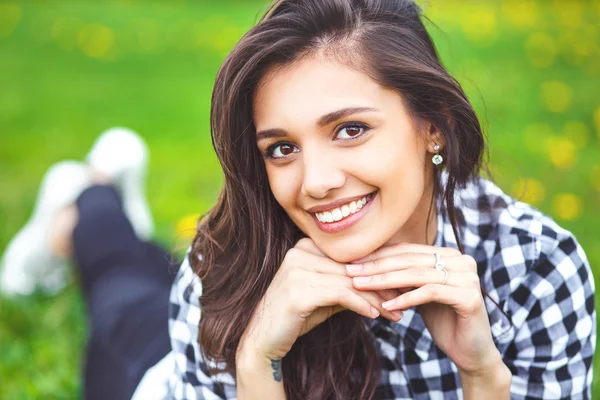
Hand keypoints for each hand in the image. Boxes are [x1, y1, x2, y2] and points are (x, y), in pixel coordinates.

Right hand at [237, 238, 401, 361]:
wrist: (263, 338)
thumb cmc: (295, 317)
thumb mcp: (325, 297)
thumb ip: (347, 285)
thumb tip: (382, 285)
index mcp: (305, 247)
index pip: (349, 257)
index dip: (377, 271)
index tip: (400, 284)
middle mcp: (299, 252)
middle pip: (351, 269)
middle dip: (381, 286)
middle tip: (405, 299)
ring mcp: (297, 270)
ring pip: (349, 282)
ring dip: (376, 299)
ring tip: (395, 312)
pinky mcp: (298, 290)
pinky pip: (339, 294)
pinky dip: (360, 305)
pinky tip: (374, 316)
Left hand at [346, 243, 502, 374]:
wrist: (471, 353)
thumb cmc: (443, 321)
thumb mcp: (419, 294)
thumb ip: (404, 277)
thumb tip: (366, 263)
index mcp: (450, 255)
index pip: (407, 250)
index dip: (378, 255)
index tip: (351, 261)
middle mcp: (462, 260)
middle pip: (410, 260)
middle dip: (376, 266)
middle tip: (350, 271)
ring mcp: (468, 277)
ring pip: (417, 274)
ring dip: (384, 280)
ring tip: (360, 285)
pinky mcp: (470, 297)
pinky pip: (430, 292)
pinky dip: (405, 299)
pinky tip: (385, 305)